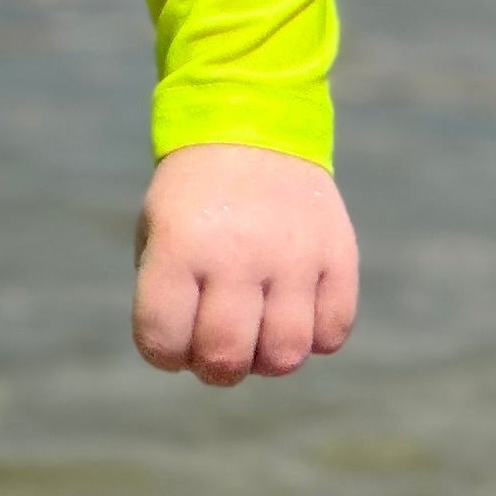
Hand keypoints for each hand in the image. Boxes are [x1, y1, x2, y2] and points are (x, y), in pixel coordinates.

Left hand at [133, 143, 358, 386]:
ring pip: (286, 354)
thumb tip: (197, 359)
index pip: (162, 337)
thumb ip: (167, 297)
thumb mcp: (157, 234)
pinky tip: (294, 310)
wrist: (252, 126)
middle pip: (227, 356)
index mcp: (178, 246)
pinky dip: (314, 337)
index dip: (163, 354)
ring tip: (258, 332)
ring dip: (267, 359)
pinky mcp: (339, 255)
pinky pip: (333, 332)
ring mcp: (294, 256)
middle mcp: (236, 253)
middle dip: (216, 369)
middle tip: (217, 350)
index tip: (170, 342)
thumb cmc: (194, 198)